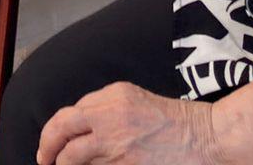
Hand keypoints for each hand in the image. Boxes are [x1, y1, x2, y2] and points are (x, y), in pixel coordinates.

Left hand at [37, 84, 218, 164]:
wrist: (208, 138)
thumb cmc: (180, 123)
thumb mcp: (139, 102)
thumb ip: (111, 109)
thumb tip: (84, 128)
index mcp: (114, 94)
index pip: (73, 111)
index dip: (59, 129)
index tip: (55, 141)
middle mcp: (109, 113)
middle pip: (61, 126)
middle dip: (47, 143)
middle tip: (44, 158)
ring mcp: (115, 140)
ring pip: (72, 155)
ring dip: (62, 163)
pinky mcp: (123, 163)